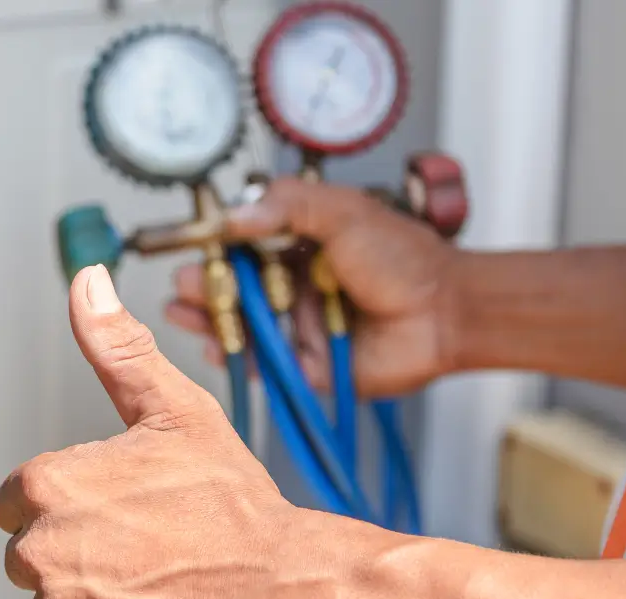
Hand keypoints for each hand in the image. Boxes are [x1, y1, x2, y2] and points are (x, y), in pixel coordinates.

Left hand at [0, 265, 303, 598]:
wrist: (281, 588)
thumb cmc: (233, 502)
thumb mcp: (177, 411)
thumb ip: (117, 348)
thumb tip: (87, 283)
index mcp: (48, 488)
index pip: (18, 500)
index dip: (71, 500)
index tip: (117, 506)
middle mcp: (41, 554)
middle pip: (33, 552)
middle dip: (78, 546)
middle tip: (145, 542)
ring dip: (96, 595)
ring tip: (156, 579)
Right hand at [166, 177, 460, 395]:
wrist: (443, 313)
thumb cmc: (402, 259)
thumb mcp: (343, 212)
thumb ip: (289, 206)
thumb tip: (235, 216)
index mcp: (300, 247)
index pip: (244, 246)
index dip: (215, 247)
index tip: (191, 245)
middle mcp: (293, 287)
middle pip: (235, 288)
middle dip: (203, 286)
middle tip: (182, 284)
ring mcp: (296, 327)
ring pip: (242, 325)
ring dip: (209, 320)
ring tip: (182, 311)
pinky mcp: (304, 364)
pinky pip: (262, 363)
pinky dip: (235, 356)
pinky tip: (214, 344)